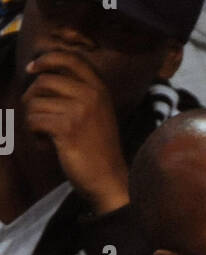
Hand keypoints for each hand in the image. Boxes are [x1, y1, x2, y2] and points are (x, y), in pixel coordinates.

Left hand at [21, 50, 128, 214]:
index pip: (68, 58)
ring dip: (33, 120)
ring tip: (46, 136)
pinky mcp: (67, 128)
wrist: (110, 181)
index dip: (46, 60)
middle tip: (37, 118)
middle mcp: (91, 95)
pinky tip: (46, 145)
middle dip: (33, 99)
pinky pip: (34, 120)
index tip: (32, 70)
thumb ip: (78, 90)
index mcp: (100, 89)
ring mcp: (80, 110)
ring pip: (35, 102)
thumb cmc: (98, 150)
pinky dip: (34, 134)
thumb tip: (39, 73)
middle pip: (44, 80)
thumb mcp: (96, 113)